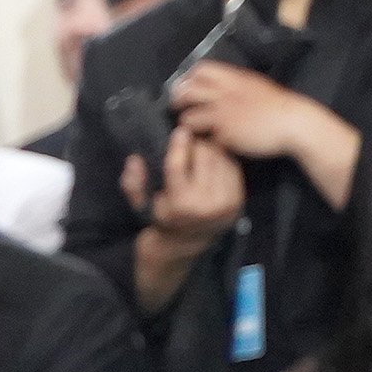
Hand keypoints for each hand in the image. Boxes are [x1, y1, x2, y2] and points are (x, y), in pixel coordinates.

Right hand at [142, 126, 246, 244]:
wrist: (189, 241)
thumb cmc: (162, 217)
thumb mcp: (142, 204)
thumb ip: (133, 183)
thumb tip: (134, 160)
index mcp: (182, 205)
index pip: (179, 167)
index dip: (179, 146)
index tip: (180, 130)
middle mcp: (207, 204)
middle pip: (204, 158)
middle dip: (196, 146)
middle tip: (189, 143)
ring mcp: (226, 202)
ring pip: (220, 160)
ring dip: (210, 150)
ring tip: (200, 152)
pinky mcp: (239, 199)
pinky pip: (232, 167)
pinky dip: (222, 159)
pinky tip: (212, 162)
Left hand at [167, 62, 319, 163]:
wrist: (293, 123)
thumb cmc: (278, 106)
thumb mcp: (256, 85)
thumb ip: (237, 85)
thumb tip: (222, 87)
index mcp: (234, 78)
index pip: (201, 69)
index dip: (189, 77)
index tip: (186, 85)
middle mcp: (225, 93)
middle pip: (188, 90)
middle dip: (177, 98)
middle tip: (176, 105)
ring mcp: (223, 113)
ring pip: (189, 115)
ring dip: (185, 120)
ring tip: (186, 125)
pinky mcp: (225, 132)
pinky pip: (203, 134)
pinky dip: (200, 137)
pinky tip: (201, 139)